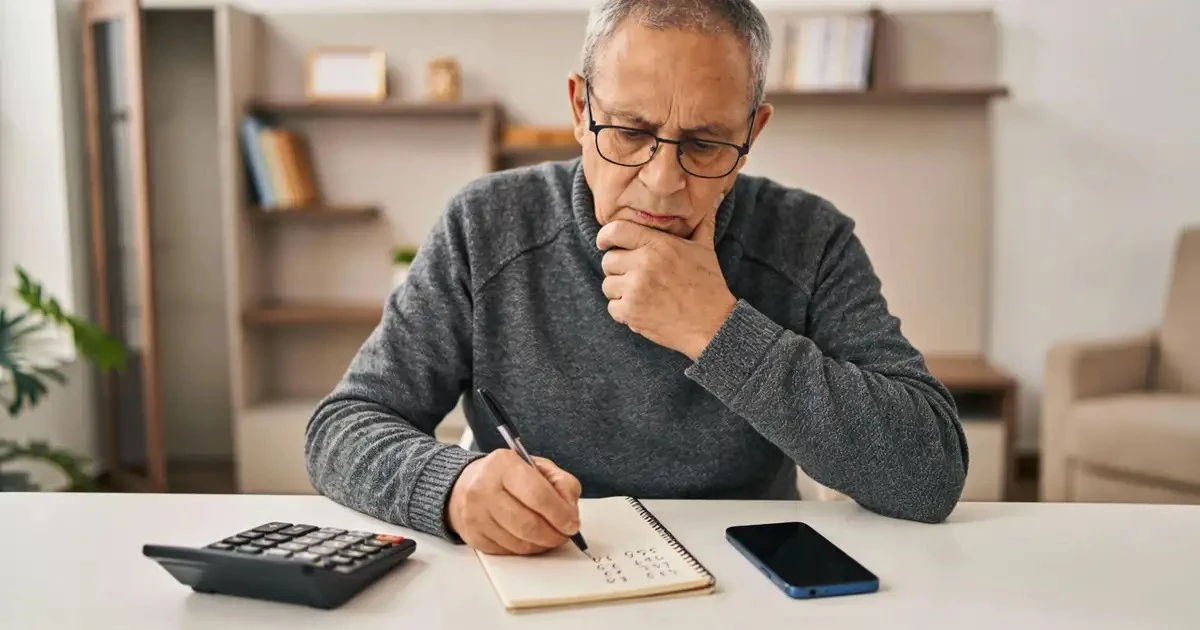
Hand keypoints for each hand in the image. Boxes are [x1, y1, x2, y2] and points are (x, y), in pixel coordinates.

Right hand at [447, 450, 581, 554]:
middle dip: (553, 535)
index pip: (538, 495)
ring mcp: (475, 514)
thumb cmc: (506, 475)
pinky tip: (530, 539)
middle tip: (564, 535)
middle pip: (528, 524)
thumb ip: (561, 483)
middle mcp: (484, 488)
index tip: (572, 523)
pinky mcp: (473, 536)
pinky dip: (525, 549)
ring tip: (549, 536)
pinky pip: (508, 551)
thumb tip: (570, 510)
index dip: (560, 514)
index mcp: (503, 464)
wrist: (466, 484)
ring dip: (541, 545)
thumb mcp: (537, 467)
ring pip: (519, 542)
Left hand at [596, 215, 735, 359]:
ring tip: (640, 294)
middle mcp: (644, 263)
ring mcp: (635, 288)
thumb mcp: (705, 249)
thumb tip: (713, 198)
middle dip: (618, 269)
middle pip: (608, 260)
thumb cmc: (709, 285)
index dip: (605, 237)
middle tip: (635, 276)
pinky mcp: (631, 312)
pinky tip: (642, 310)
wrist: (713, 324)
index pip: (616, 231)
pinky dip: (623, 311)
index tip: (604, 243)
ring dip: (620, 291)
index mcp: (659, 244)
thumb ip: (701, 223)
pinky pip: (612, 307)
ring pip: (608, 285)